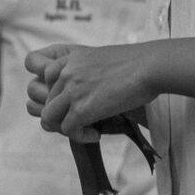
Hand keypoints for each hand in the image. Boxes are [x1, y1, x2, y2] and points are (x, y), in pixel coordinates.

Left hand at [25, 41, 157, 138]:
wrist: (149, 66)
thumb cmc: (134, 63)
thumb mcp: (100, 59)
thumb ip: (85, 71)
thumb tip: (86, 90)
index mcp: (70, 58)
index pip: (46, 79)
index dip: (58, 95)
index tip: (75, 103)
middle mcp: (66, 72)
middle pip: (47, 101)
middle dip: (63, 114)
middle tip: (83, 122)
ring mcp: (72, 90)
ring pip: (49, 117)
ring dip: (66, 127)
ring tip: (85, 129)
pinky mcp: (82, 109)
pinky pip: (68, 130)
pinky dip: (80, 136)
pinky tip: (96, 134)